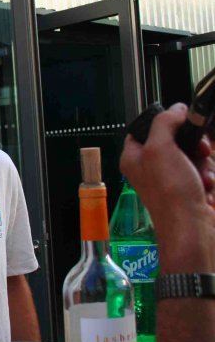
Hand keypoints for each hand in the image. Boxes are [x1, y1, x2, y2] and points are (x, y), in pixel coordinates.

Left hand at [120, 103, 214, 270]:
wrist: (194, 232)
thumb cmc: (170, 197)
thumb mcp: (160, 149)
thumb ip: (165, 123)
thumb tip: (176, 109)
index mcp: (135, 157)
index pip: (146, 128)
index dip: (166, 123)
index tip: (181, 122)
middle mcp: (153, 167)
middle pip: (179, 139)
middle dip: (195, 146)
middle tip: (198, 151)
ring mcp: (174, 180)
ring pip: (198, 155)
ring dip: (205, 164)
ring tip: (201, 179)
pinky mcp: (193, 190)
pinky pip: (208, 172)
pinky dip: (211, 178)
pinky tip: (206, 189)